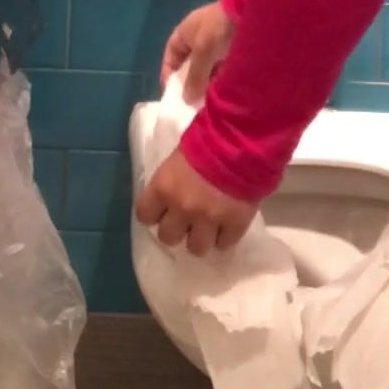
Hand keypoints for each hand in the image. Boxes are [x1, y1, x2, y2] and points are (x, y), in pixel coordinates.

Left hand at [135, 147, 256, 256]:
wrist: (243, 140)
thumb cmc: (207, 140)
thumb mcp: (178, 157)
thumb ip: (171, 181)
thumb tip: (170, 194)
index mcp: (164, 188)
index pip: (144, 215)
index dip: (155, 214)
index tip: (163, 211)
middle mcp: (182, 208)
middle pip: (168, 237)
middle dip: (177, 230)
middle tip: (187, 221)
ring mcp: (208, 220)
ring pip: (196, 248)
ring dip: (201, 238)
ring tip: (209, 228)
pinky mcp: (234, 225)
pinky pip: (224, 245)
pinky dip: (225, 237)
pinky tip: (227, 226)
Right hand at [162, 0, 234, 102]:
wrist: (252, 13)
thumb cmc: (219, 29)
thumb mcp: (202, 52)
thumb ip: (194, 76)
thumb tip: (186, 100)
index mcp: (185, 33)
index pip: (171, 56)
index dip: (169, 74)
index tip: (173, 95)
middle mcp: (199, 39)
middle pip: (189, 66)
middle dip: (190, 84)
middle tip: (192, 104)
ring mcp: (217, 45)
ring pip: (207, 70)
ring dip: (206, 85)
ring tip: (208, 103)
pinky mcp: (232, 51)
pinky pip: (222, 70)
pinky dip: (220, 81)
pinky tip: (222, 94)